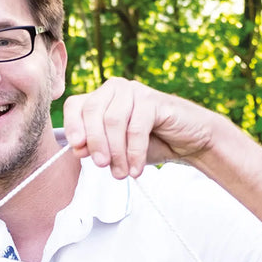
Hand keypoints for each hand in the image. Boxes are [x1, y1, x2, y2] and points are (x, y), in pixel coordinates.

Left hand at [62, 78, 215, 178]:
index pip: (75, 105)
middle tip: (102, 166)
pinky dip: (134, 153)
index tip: (77, 149)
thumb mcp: (116, 150)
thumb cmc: (150, 144)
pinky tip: (136, 169)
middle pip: (92, 112)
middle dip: (95, 143)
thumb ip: (95, 148)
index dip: (72, 126)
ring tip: (122, 173)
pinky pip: (136, 128)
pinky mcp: (153, 100)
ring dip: (116, 152)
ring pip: (113, 121)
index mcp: (101, 98)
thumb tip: (77, 149)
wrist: (189, 142)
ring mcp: (134, 91)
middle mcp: (115, 89)